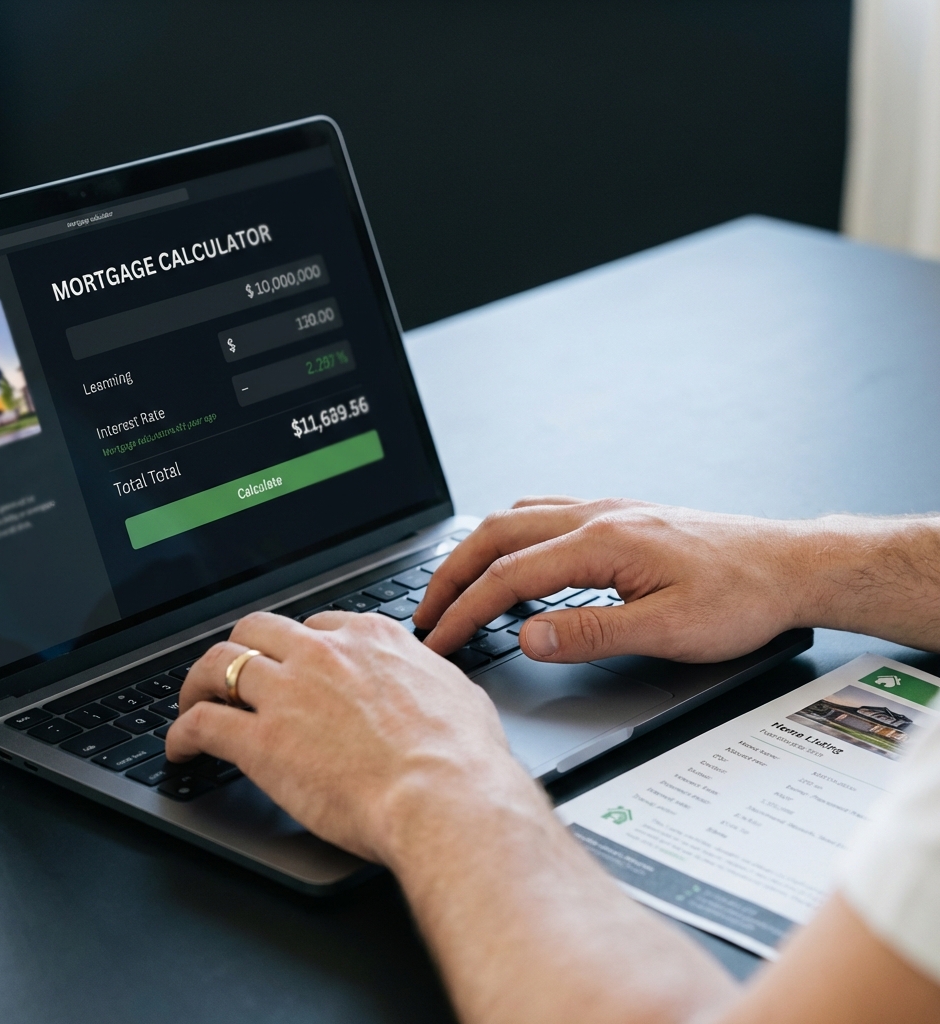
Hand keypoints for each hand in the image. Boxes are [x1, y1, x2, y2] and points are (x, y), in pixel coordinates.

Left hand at [164, 609, 519, 863]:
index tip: (292, 666)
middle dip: (242, 650)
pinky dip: (181, 732)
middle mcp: (323, 653)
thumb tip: (429, 681)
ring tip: (193, 701)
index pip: (316, 625)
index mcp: (370, 638)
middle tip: (236, 676)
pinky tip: (180, 748)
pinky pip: (201, 722)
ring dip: (200, 683)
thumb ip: (427, 677)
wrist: (444, 794)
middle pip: (258, 630)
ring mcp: (287, 692)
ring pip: (219, 664)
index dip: (297, 648)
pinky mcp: (261, 739)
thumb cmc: (463, 755)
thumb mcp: (456, 692)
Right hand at [415, 497, 806, 662]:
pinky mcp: (619, 517)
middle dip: (451, 573)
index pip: (509, 577)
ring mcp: (606, 510)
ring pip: (516, 518)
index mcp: (603, 542)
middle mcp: (597, 516)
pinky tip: (512, 555)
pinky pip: (544, 514)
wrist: (789, 565)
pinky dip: (510, 536)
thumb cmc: (741, 596)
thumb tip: (526, 636)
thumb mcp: (668, 630)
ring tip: (455, 585)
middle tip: (425, 610)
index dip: (464, 610)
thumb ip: (591, 632)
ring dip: (477, 550)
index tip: (438, 640)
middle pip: (497, 534)